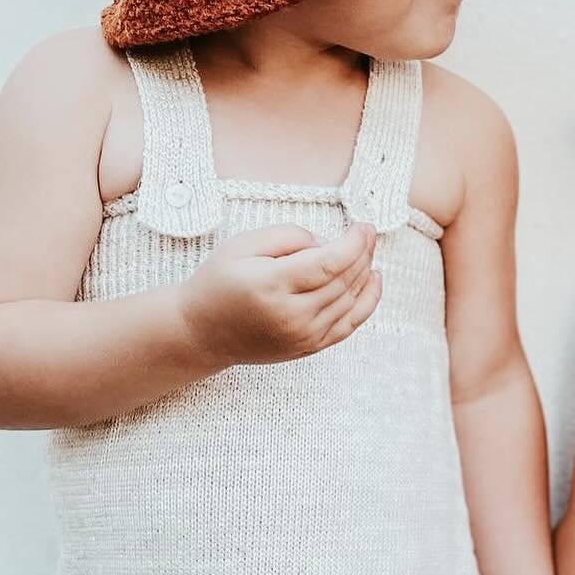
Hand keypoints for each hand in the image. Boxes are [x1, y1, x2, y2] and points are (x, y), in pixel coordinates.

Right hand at [177, 222, 379, 367]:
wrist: (201, 332)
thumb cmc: (218, 282)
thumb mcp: (242, 245)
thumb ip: (286, 236)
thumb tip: (326, 242)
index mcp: (272, 285)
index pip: (329, 263)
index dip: (354, 243)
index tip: (364, 226)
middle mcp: (291, 315)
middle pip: (343, 280)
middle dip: (363, 253)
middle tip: (369, 232)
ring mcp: (302, 336)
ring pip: (350, 301)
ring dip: (366, 272)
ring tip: (368, 250)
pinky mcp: (308, 348)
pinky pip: (349, 325)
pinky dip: (367, 302)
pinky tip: (374, 280)